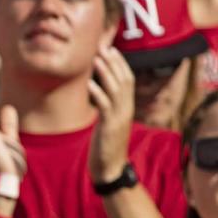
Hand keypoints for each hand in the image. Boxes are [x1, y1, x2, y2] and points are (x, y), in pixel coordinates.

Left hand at [88, 45, 136, 181]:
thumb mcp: (109, 124)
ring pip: (116, 90)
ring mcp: (119, 118)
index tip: (110, 50)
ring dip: (106, 73)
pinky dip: (98, 93)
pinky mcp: (110, 127)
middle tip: (104, 47)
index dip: (120, 64)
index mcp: (126, 108)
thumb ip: (108, 108)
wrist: (110, 170)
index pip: (127, 80)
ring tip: (97, 59)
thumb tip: (100, 93)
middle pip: (124, 80)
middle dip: (114, 63)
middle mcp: (126, 110)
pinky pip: (105, 107)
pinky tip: (89, 84)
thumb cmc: (107, 147)